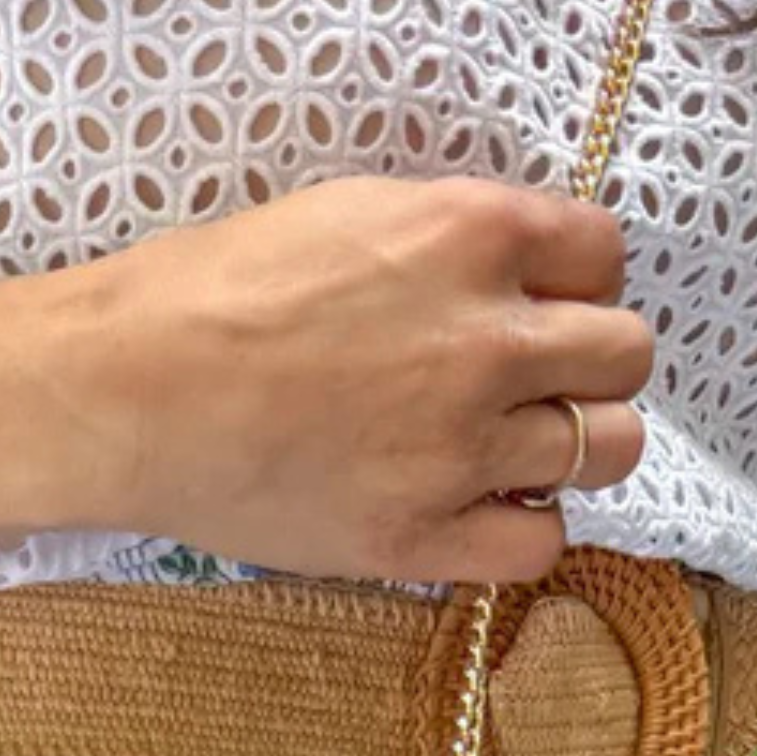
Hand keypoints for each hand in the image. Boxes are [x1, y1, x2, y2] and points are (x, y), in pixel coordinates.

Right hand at [40, 174, 653, 586]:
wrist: (128, 391)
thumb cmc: (212, 289)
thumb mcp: (349, 210)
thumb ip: (447, 239)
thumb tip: (508, 275)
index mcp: (471, 235)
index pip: (604, 252)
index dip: (577, 278)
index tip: (537, 300)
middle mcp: (488, 342)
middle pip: (628, 354)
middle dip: (592, 362)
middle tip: (535, 378)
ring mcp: (463, 447)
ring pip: (610, 449)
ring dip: (574, 445)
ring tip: (511, 448)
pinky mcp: (422, 535)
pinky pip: (542, 545)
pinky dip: (527, 528)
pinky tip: (480, 510)